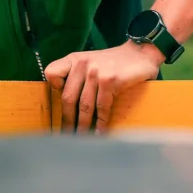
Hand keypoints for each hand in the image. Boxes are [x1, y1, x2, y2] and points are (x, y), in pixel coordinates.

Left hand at [44, 41, 161, 133]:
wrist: (140, 53)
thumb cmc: (114, 62)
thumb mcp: (90, 61)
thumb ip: (78, 76)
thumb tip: (68, 105)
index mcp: (74, 59)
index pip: (51, 73)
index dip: (54, 90)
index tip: (60, 104)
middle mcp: (82, 64)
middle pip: (68, 98)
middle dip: (67, 120)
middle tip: (67, 136)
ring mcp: (96, 72)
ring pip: (84, 106)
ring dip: (82, 126)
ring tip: (81, 139)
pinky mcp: (110, 80)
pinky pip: (102, 107)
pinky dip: (100, 123)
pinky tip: (100, 133)